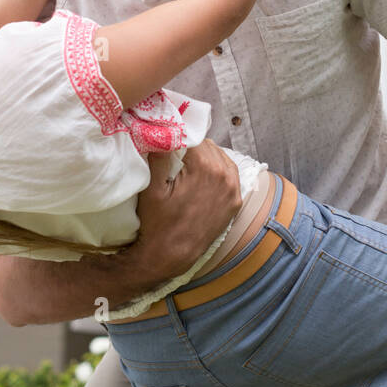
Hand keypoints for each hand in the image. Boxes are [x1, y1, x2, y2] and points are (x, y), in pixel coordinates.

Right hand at [132, 139, 241, 281]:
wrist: (171, 256)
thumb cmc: (157, 223)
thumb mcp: (152, 187)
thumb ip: (159, 155)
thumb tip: (163, 130)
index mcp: (206, 168)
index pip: (193, 137)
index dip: (178, 136)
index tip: (167, 139)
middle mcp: (225, 176)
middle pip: (208, 146)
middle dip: (191, 147)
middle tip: (175, 152)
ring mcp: (233, 190)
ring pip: (220, 157)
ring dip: (205, 157)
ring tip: (187, 164)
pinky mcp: (235, 202)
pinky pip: (229, 174)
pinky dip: (218, 169)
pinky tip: (203, 174)